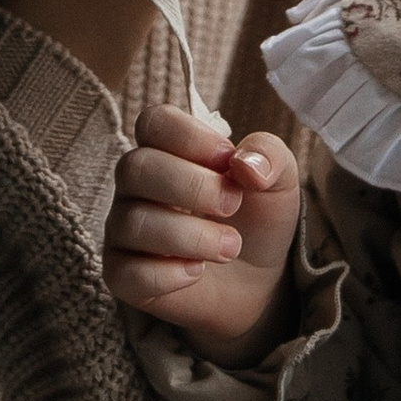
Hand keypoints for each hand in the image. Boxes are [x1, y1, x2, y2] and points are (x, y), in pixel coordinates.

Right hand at [104, 106, 304, 352]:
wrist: (258, 278)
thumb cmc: (256, 218)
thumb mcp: (279, 180)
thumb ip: (269, 156)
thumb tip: (244, 163)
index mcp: (167, 149)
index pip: (153, 122)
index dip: (189, 136)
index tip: (227, 160)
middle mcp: (136, 185)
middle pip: (135, 167)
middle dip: (191, 186)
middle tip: (232, 206)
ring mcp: (124, 230)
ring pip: (133, 222)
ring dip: (192, 236)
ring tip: (230, 247)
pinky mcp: (122, 275)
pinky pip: (126, 273)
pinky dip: (169, 274)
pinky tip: (197, 271)